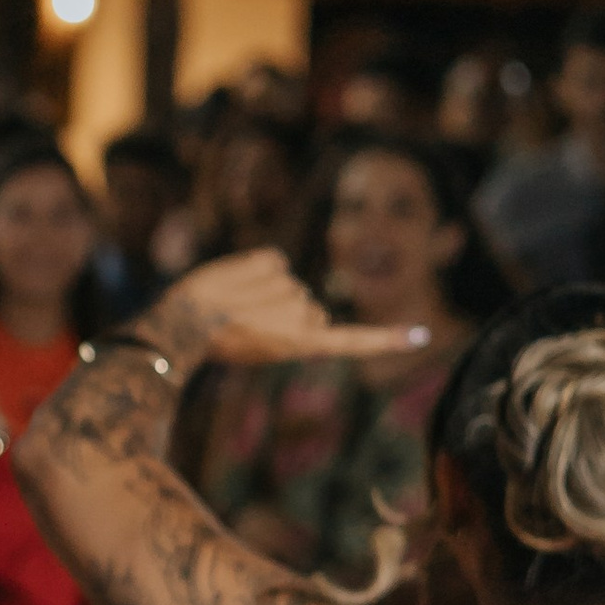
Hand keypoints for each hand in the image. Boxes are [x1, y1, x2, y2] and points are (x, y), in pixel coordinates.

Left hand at [139, 249, 424, 377]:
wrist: (183, 324)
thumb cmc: (216, 342)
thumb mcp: (259, 344)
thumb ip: (289, 327)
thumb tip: (312, 314)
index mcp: (300, 344)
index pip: (352, 340)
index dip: (386, 339)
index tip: (421, 335)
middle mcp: (303, 318)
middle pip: (307, 306)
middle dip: (281, 310)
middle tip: (246, 321)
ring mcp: (288, 290)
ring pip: (286, 283)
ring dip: (263, 289)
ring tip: (235, 303)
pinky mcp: (271, 264)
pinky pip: (272, 260)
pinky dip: (254, 266)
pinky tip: (235, 283)